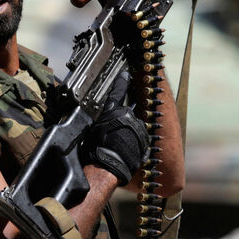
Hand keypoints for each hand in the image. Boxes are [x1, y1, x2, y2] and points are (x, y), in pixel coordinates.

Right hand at [79, 67, 147, 185]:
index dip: (121, 81)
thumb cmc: (97, 148)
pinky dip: (132, 142)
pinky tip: (124, 149)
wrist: (110, 166)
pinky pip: (138, 139)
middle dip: (119, 121)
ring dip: (126, 133)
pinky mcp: (145, 142)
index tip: (125, 72)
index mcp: (118, 112)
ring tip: (116, 145)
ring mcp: (139, 130)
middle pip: (125, 114)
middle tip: (109, 134)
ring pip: (132, 127)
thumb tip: (99, 106)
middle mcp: (131, 118)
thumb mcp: (94, 125)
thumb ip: (101, 114)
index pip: (118, 91)